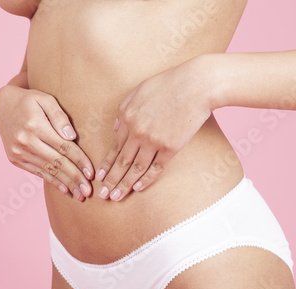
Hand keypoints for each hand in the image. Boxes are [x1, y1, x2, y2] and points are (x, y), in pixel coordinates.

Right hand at [0, 85, 93, 200]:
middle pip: (57, 163)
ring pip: (48, 171)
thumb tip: (72, 137)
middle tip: (88, 191)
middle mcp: (25, 141)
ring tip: (80, 195)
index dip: (79, 161)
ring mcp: (19, 152)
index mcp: (35, 125)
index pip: (63, 147)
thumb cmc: (30, 102)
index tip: (92, 173)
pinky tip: (65, 189)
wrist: (2, 107)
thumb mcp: (45, 100)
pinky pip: (37, 173)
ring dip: (65, 184)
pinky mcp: (15, 159)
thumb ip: (60, 117)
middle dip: (75, 178)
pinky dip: (52, 182)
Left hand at [95, 57, 215, 200]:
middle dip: (110, 180)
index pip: (114, 147)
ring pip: (136, 168)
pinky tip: (138, 188)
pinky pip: (156, 168)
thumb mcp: (138, 91)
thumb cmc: (168, 84)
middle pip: (121, 161)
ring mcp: (153, 141)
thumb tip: (115, 128)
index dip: (106, 164)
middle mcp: (137, 132)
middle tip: (102, 195)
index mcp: (127, 118)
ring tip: (116, 197)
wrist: (196, 84)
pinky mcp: (171, 147)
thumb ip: (123, 110)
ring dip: (125, 185)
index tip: (99, 177)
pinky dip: (147, 180)